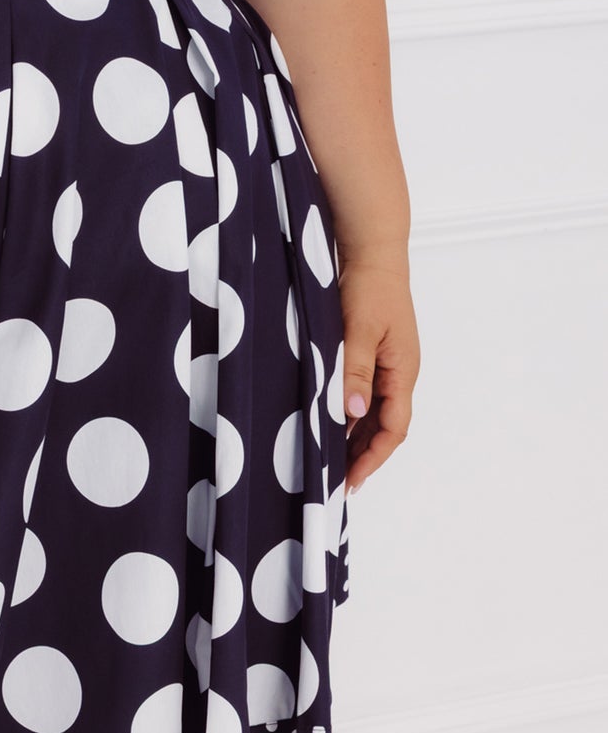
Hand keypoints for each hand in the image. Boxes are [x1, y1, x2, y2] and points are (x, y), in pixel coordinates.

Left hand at [339, 255, 418, 495]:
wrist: (372, 252)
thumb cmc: (369, 286)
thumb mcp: (358, 329)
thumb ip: (355, 370)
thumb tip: (353, 412)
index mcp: (403, 371)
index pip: (393, 428)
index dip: (372, 457)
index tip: (351, 480)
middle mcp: (399, 372)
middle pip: (385, 426)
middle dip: (362, 454)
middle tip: (335, 479)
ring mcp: (387, 363)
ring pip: (373, 411)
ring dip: (355, 435)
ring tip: (329, 458)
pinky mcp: (372, 352)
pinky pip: (364, 392)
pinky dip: (349, 410)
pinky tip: (329, 418)